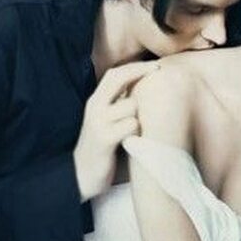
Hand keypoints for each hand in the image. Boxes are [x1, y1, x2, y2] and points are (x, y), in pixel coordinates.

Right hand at [73, 60, 158, 201]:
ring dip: (140, 115)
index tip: (155, 65)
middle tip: (158, 71)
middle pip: (118, 79)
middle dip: (140, 72)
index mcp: (95, 101)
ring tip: (137, 130)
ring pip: (131, 105)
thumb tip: (143, 87)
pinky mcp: (104, 139)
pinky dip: (137, 131)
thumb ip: (118, 104)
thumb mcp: (106, 120)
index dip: (135, 67)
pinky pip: (131, 125)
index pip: (114, 74)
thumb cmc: (102, 147)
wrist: (81, 175)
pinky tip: (134, 141)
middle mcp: (94, 107)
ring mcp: (98, 122)